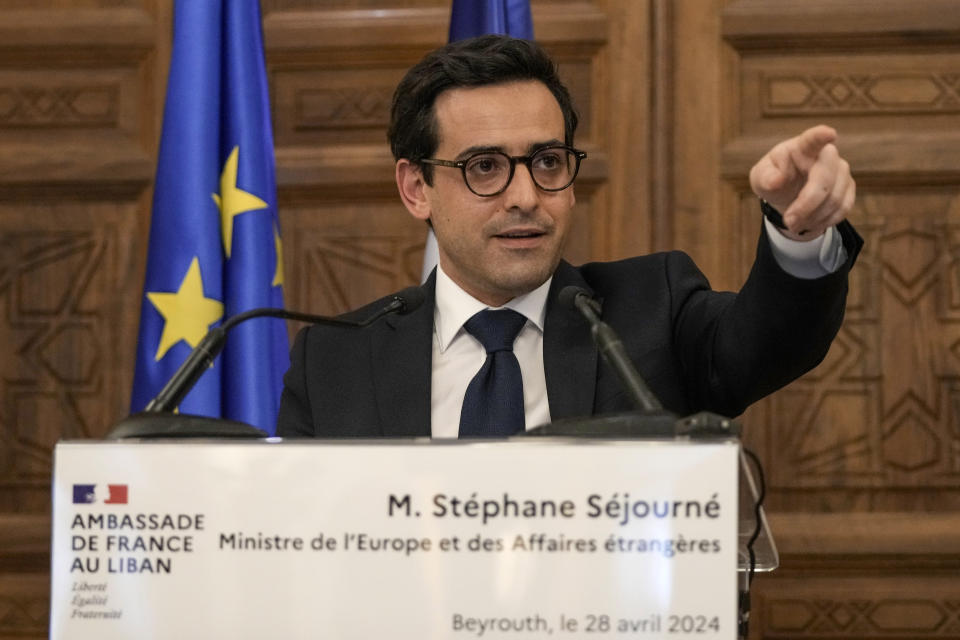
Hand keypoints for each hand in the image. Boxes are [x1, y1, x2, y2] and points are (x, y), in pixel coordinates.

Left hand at [749, 125, 854, 240]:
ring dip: (813, 217)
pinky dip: (824, 221)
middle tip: (789, 222)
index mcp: (801, 147)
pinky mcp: (849, 187)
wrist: (788, 193)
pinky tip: (809, 222)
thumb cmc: (773, 179)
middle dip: (806, 205)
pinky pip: (843, 208)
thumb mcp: (761, 178)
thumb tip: (776, 181)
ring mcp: (841, 170)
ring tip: (794, 224)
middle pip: (824, 179)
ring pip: (834, 198)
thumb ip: (765, 178)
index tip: (829, 133)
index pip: (812, 139)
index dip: (821, 136)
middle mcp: (826, 155)